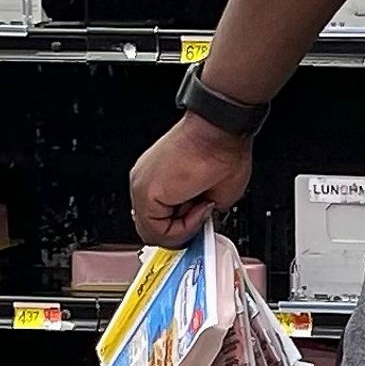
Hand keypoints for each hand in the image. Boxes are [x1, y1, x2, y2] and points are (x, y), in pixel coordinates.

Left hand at [128, 116, 254, 246]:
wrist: (220, 131)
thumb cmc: (222, 150)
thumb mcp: (212, 194)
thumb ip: (198, 214)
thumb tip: (200, 226)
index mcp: (158, 180)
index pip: (160, 220)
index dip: (185, 227)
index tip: (203, 216)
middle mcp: (145, 182)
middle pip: (155, 228)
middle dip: (183, 229)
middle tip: (204, 214)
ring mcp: (142, 187)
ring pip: (154, 233)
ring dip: (185, 229)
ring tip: (203, 206)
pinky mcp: (145, 193)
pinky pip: (158, 232)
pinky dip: (184, 228)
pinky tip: (199, 206)